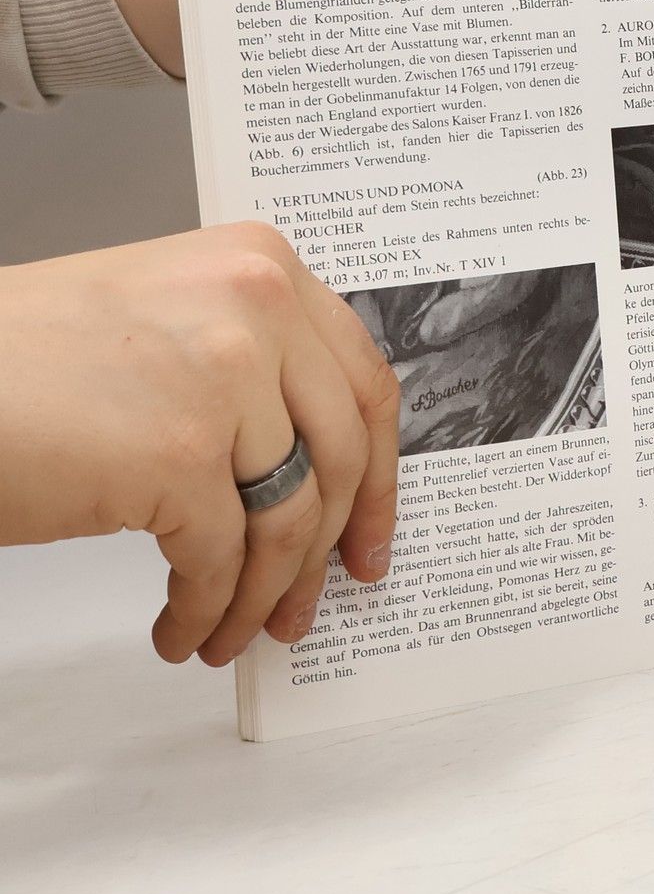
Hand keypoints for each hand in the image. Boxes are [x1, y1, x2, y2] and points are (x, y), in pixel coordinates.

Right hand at [0, 222, 400, 665]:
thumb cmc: (16, 360)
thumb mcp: (167, 321)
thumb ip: (251, 363)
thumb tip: (310, 465)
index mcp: (262, 264)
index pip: (363, 380)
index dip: (378, 470)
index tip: (372, 528)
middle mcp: (257, 305)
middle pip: (341, 453)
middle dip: (327, 547)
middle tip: (311, 600)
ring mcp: (224, 377)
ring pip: (289, 516)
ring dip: (264, 592)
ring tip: (235, 629)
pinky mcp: (178, 455)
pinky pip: (221, 559)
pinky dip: (208, 608)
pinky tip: (182, 627)